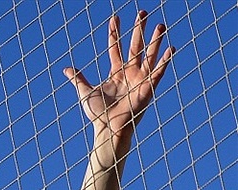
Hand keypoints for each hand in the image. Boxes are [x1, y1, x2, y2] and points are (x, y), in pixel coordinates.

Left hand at [64, 12, 172, 139]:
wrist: (108, 129)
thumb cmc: (98, 114)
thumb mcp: (85, 92)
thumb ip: (78, 79)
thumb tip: (66, 69)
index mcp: (116, 72)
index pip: (116, 48)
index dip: (115, 33)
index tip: (114, 18)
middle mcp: (130, 73)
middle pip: (135, 46)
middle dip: (139, 30)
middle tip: (142, 12)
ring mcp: (140, 79)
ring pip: (149, 55)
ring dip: (155, 41)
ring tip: (160, 25)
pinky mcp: (148, 88)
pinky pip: (158, 72)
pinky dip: (165, 61)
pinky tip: (171, 49)